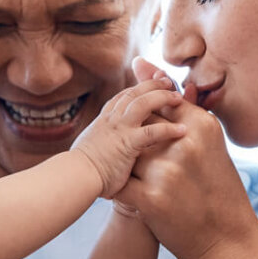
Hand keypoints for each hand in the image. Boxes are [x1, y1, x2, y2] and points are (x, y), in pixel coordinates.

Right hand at [73, 76, 185, 197]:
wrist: (75, 177)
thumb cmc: (80, 171)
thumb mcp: (90, 150)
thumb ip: (102, 144)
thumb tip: (102, 149)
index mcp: (103, 120)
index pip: (124, 96)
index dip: (139, 87)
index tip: (152, 82)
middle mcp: (111, 119)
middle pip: (135, 92)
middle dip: (153, 84)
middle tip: (168, 81)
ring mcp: (119, 128)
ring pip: (144, 103)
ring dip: (162, 97)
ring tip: (178, 98)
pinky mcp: (128, 143)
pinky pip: (153, 131)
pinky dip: (169, 129)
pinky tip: (182, 130)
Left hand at [116, 93, 257, 258]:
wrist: (226, 241)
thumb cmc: (217, 189)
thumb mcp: (210, 146)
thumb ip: (182, 112)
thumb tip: (148, 68)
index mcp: (201, 126)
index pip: (161, 101)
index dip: (146, 108)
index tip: (134, 110)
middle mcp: (184, 144)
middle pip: (140, 124)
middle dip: (132, 137)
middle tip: (132, 151)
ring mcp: (166, 171)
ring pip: (126, 152)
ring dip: (121, 161)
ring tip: (122, 169)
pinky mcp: (151, 198)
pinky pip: (118, 183)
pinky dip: (113, 186)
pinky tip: (115, 189)